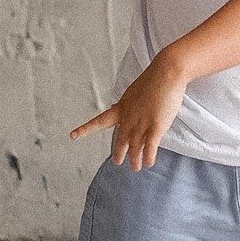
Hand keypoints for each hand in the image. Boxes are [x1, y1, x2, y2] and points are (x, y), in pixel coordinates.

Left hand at [72, 50, 187, 170]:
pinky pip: (150, 147)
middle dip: (119, 152)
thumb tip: (123, 109)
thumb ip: (129, 105)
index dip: (85, 129)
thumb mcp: (135, 92)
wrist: (167, 72)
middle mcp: (128, 118)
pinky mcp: (156, 127)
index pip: (99, 121)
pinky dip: (148, 157)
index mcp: (121, 108)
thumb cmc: (154, 79)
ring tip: (135, 168)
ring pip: (135, 147)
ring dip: (135, 159)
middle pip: (121, 140)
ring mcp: (141, 123)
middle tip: (117, 162)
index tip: (72, 135)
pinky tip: (148, 164)